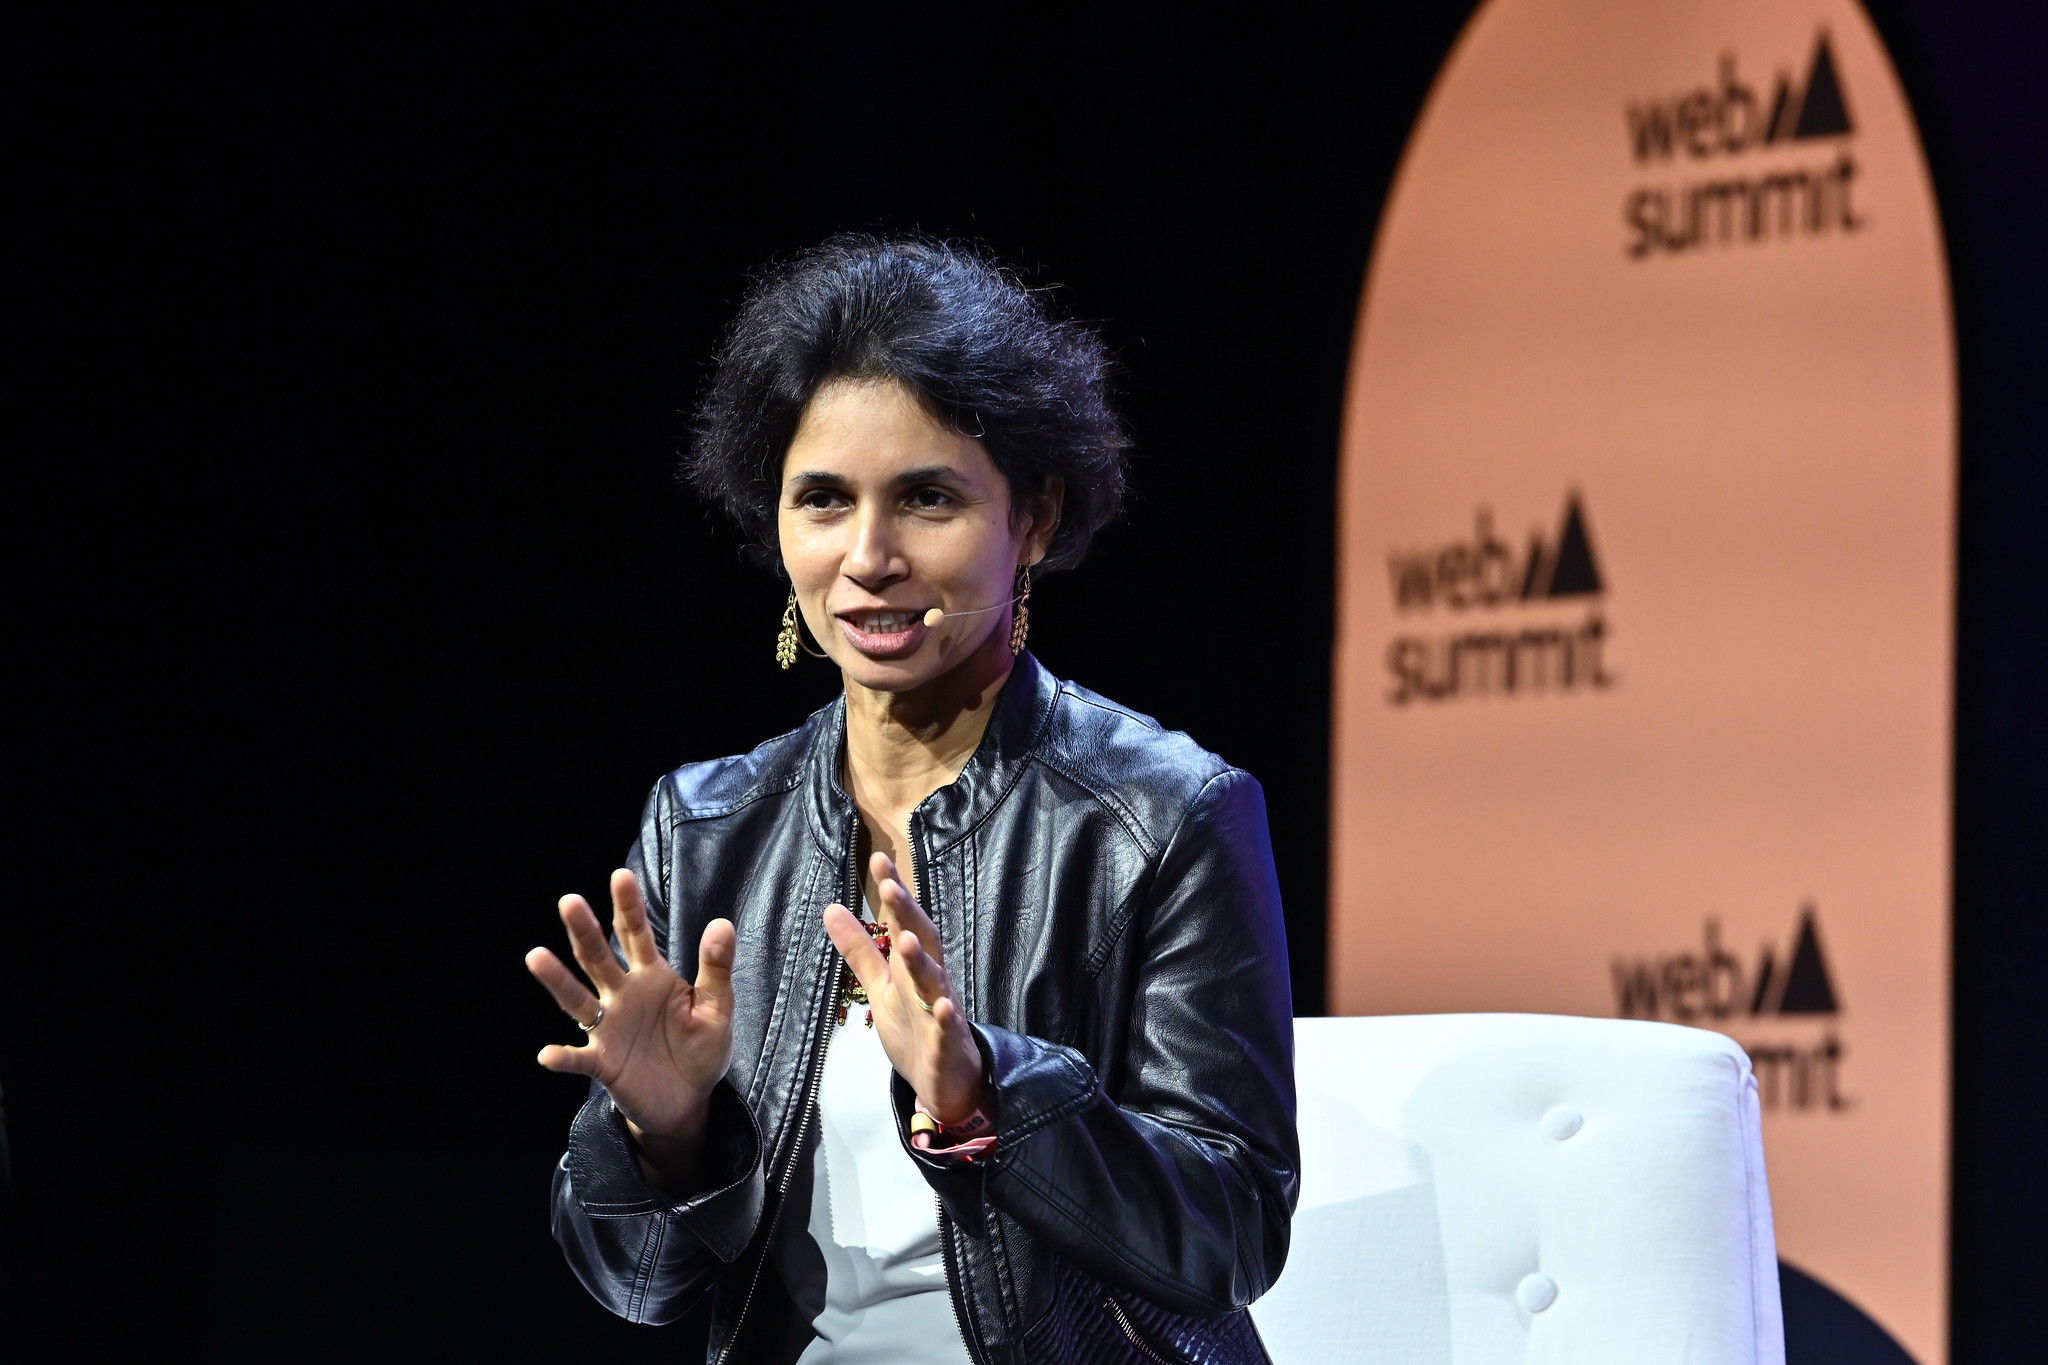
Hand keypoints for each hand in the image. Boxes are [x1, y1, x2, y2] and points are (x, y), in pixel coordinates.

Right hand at [526, 869, 736, 1158]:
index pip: (636, 935)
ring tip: (536, 957)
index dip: (628, 907)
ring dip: (557, 980)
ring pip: (577, 1000)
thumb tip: (722, 924)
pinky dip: (563, 1057)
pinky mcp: (603, 1064)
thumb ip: (716, 969)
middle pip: (598, 958)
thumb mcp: (717, 1009)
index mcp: (652, 976)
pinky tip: (548, 1054)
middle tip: (569, 901)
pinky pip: (579, 1059)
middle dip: (584, 930)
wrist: (690, 1100)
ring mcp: (608, 1028)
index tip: (620, 875)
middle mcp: (622, 995)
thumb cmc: (702, 1049)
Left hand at [824, 852, 986, 1124]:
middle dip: (907, 915)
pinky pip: (947, 1030)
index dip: (892, 892)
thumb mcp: (881, 986)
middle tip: (889, 887)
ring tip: (905, 940)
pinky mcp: (947, 1045)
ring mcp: (941, 1012)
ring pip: (933, 982)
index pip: (903, 921)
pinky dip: (945, 1018)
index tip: (878, 859)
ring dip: (920, 961)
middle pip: (921, 942)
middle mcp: (930, 982)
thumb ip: (860, 950)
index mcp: (912, 967)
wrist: (947, 1083)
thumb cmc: (915, 1029)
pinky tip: (941, 1006)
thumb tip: (830, 908)